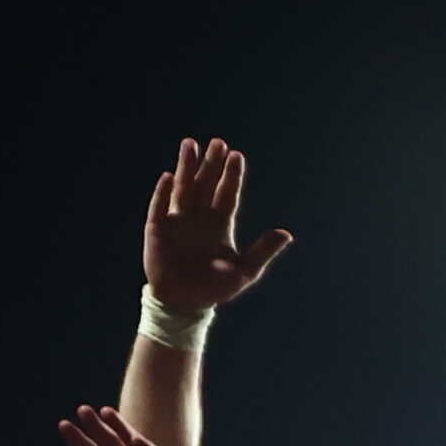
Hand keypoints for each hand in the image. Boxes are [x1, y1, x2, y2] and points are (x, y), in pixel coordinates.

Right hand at [143, 137, 292, 313]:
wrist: (186, 303)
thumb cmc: (215, 288)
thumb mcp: (245, 271)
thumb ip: (263, 251)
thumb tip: (287, 234)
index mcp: (220, 224)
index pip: (227, 194)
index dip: (232, 175)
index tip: (237, 155)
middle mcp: (199, 217)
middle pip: (206, 184)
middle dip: (212, 163)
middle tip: (219, 142)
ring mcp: (178, 221)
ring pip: (184, 187)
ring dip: (186, 166)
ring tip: (191, 144)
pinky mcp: (158, 229)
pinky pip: (160, 206)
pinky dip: (163, 192)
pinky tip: (169, 176)